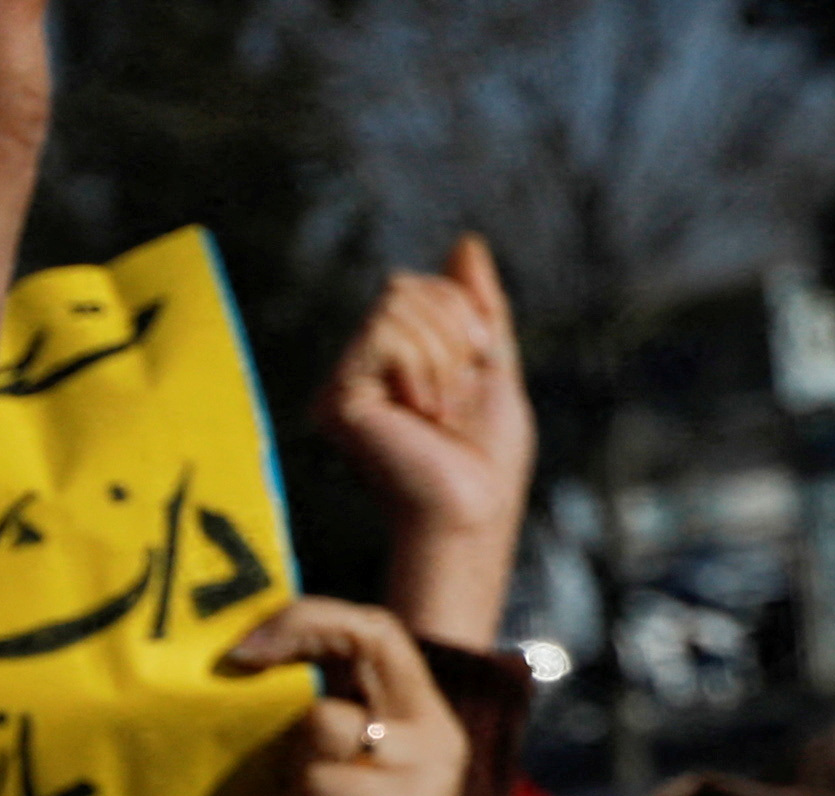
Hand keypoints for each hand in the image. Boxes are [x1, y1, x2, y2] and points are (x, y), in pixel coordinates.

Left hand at [227, 597, 463, 795]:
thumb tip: (232, 651)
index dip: (312, 617)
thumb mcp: (299, 773)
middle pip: (374, 639)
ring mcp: (429, 777)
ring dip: (279, 764)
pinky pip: (320, 784)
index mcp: (416, 717)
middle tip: (235, 659)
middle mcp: (436, 737)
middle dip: (299, 634)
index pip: (377, 630)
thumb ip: (292, 717)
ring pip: (326, 720)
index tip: (244, 639)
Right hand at [317, 235, 535, 649]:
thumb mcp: (495, 368)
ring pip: (396, 302)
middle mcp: (358, 371)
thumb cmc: (487, 462)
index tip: (471, 378)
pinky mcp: (339, 398)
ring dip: (441, 355)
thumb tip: (465, 243)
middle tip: (454, 400)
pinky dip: (422, 368)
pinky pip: (386, 332)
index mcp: (392, 363)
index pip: (423, 287)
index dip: (464, 319)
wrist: (474, 512)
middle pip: (405, 286)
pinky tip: (421, 415)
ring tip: (438, 413)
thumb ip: (480, 307)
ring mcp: (344, 384)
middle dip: (452, 333)